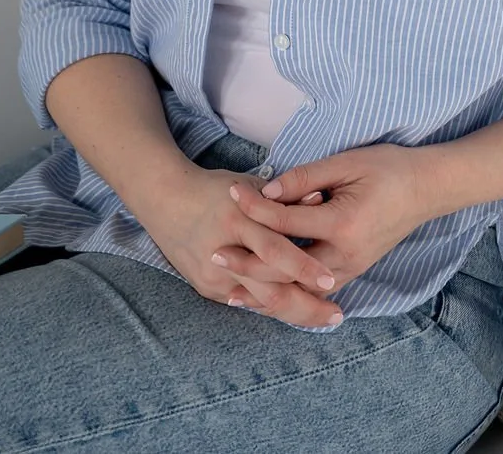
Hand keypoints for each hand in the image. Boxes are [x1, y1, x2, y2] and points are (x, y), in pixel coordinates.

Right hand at [139, 164, 342, 326]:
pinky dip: (271, 307)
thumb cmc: (214, 189)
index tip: (330, 281)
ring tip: (323, 317)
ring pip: (259, 304)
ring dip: (293, 313)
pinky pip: (246, 303)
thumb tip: (321, 198)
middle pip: (269, 290)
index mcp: (237, 221)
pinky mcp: (206, 289)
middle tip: (337, 314)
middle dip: (306, 305)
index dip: (303, 268)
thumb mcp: (249, 184)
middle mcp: (224, 253)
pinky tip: (295, 311)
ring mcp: (212, 277)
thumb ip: (284, 196)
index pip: (275, 252)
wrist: (165, 200)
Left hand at [217, 142, 437, 312]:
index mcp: (343, 223)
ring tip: (229, 288)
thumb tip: (267, 190)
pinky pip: (313, 290)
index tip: (230, 195)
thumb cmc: (389, 169)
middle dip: (249, 264)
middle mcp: (345, 255)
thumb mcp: (347, 163)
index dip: (255, 208)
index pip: (286, 222)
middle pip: (287, 269)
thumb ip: (305, 178)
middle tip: (214, 255)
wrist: (427, 189)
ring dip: (264, 289)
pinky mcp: (353, 271)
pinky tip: (265, 292)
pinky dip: (287, 292)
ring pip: (299, 289)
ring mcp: (351, 268)